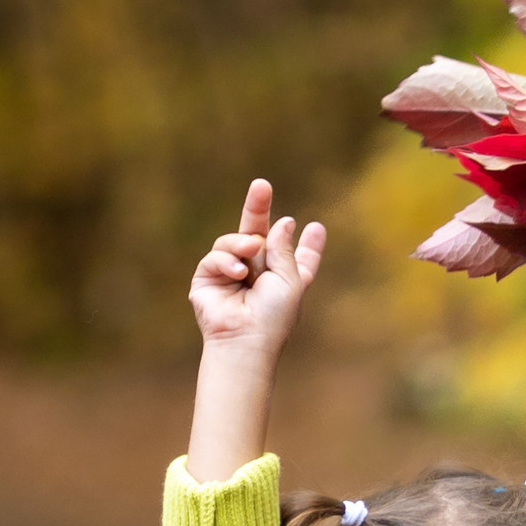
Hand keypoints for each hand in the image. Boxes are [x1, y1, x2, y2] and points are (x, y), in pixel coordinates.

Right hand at [189, 177, 325, 356]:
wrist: (245, 340)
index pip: (297, 259)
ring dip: (243, 243)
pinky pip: (216, 256)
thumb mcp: (290, 280)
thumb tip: (284, 221)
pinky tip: (238, 272)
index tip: (317, 229)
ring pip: (235, 240)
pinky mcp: (208, 279)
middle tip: (261, 185)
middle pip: (259, 234)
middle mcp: (259, 275)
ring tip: (251, 250)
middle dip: (259, 210)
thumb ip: (285, 249)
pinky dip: (227, 259)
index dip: (308, 246)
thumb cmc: (273, 318)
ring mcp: (231, 275)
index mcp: (285, 280)